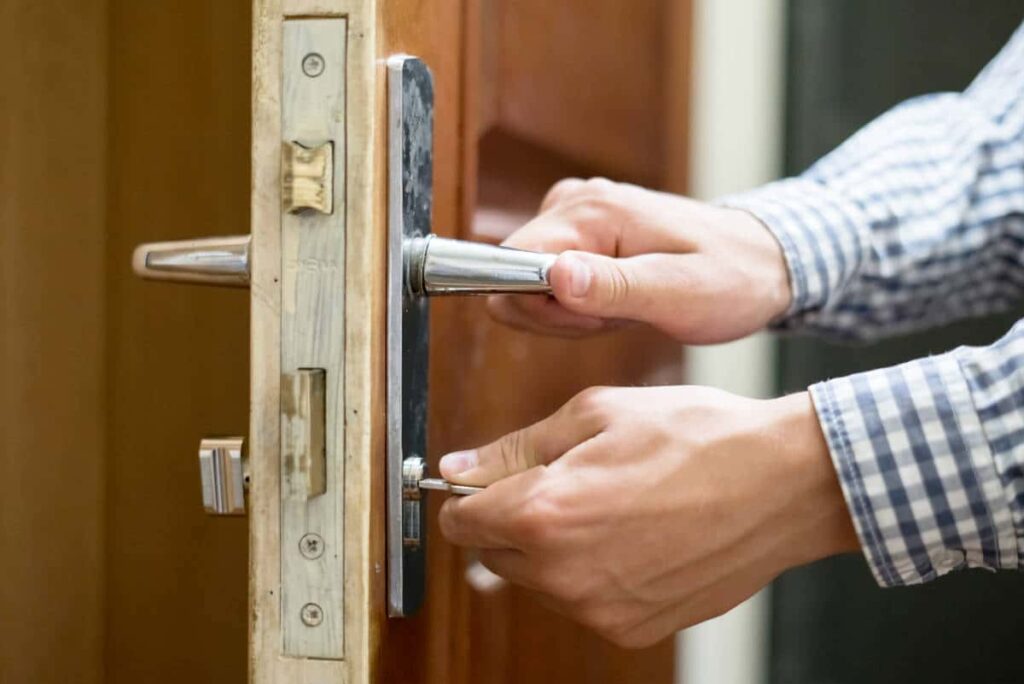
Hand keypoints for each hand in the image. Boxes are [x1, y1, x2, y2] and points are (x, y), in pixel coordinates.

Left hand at [437, 387, 857, 647]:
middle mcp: (565, 575)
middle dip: (512, 517)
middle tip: (565, 479)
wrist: (783, 483)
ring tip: (612, 503)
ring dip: (553, 546)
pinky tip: (635, 534)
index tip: (488, 481)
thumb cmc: (698, 438)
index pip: (460, 521)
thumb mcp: (596, 414)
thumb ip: (515, 449)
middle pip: (494, 554)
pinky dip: (593, 571)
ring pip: (539, 579)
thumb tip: (456, 468)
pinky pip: (584, 600)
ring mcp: (600, 610)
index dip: (468, 495)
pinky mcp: (632, 628)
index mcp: (545, 513)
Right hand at [488, 178, 791, 342]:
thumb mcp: (677, 294)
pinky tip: (622, 301)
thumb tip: (552, 278)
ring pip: (530, 284)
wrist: (762, 262)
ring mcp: (574, 214)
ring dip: (574, 312)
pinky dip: (581, 305)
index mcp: (591, 211)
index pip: (511, 263)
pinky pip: (549, 282)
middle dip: (562, 314)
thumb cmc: (730, 279)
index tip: (596, 318)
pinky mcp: (579, 232)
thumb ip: (611, 287)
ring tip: (628, 307)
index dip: (543, 308)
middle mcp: (573, 202)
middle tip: (619, 315)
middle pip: (514, 276)